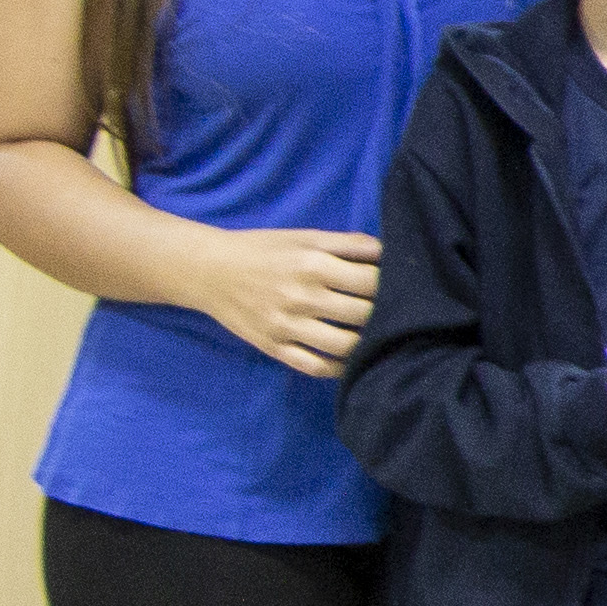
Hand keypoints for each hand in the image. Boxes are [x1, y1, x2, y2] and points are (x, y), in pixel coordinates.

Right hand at [203, 227, 379, 376]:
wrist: (209, 270)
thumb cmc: (264, 249)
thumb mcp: (305, 237)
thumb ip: (348, 243)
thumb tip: (388, 251)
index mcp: (313, 265)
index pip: (372, 282)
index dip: (392, 285)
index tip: (398, 287)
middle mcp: (302, 297)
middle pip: (363, 315)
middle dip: (383, 314)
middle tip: (392, 314)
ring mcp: (287, 326)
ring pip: (344, 345)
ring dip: (365, 343)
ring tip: (373, 336)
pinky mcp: (273, 347)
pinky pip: (315, 366)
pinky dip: (338, 368)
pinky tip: (349, 360)